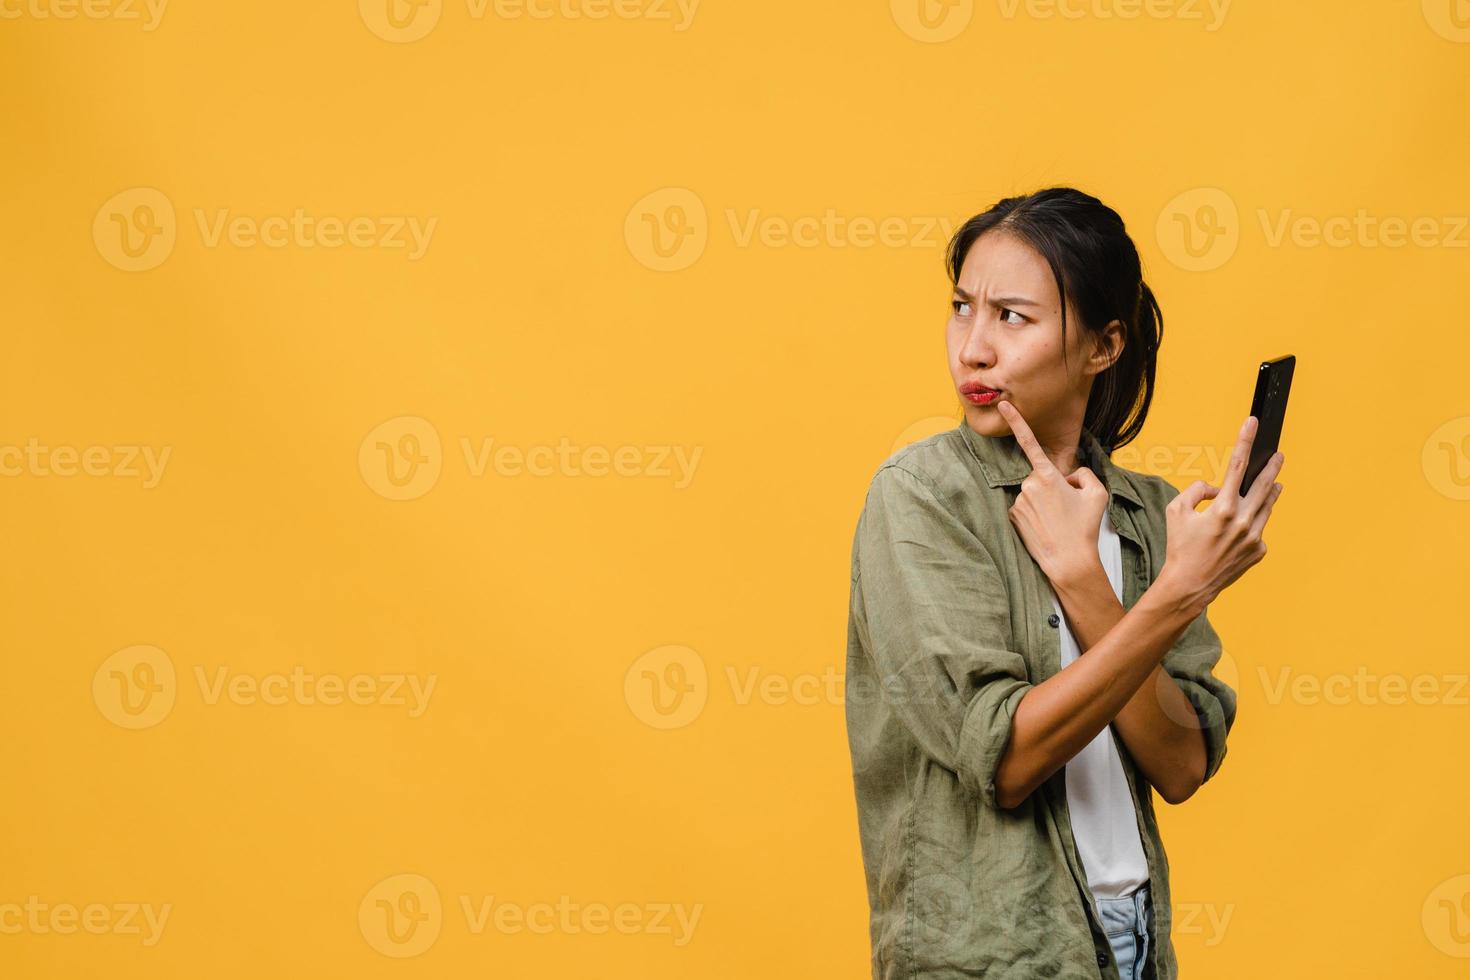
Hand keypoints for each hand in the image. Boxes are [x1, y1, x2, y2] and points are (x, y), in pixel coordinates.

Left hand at [995, 399, 1110, 586]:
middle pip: (1041, 476)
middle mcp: (1028, 485)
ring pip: (1033, 493)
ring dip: (1045, 501)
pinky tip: (1046, 527)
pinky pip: (1026, 507)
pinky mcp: (1012, 516)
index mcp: (1048, 476)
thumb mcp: (1097, 493)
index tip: (1004, 406)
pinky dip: (1036, 513)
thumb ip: (1084, 473)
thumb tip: (1069, 475)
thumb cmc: (1084, 527)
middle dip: (1053, 486)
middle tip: (1067, 508)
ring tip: (1059, 520)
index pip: (1029, 442)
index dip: (1017, 421)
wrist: (1068, 562)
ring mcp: (1018, 501)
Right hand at [1158, 415, 1284, 613]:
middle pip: (1264, 484)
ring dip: (1269, 493)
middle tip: (1279, 455)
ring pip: (1267, 506)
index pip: (1237, 465)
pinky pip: (1258, 529)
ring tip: (1274, 483)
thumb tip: (1217, 487)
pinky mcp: (1259, 551)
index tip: (1253, 423)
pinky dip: (1251, 524)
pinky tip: (1239, 531)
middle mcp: (1243, 521)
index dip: (1245, 440)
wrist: (1189, 585)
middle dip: (1272, 467)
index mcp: (1223, 509)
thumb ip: (1197, 491)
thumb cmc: (1179, 547)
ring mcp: (1255, 537)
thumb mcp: (1176, 511)